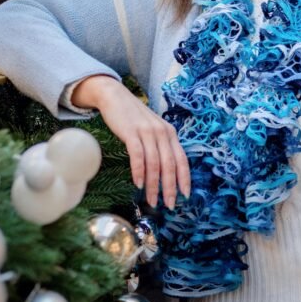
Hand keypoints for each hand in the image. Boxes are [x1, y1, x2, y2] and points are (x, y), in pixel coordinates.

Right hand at [72, 76, 190, 208]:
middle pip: (170, 165)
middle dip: (170, 188)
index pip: (182, 159)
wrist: (115, 96)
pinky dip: (139, 171)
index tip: (185, 195)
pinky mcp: (132, 132)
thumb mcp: (152, 129)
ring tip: (151, 200)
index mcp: (170, 133)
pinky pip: (138, 156)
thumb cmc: (133, 117)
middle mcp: (162, 132)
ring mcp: (147, 132)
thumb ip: (160, 146)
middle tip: (168, 204)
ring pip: (154, 164)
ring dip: (153, 185)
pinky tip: (138, 184)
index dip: (185, 179)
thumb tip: (164, 172)